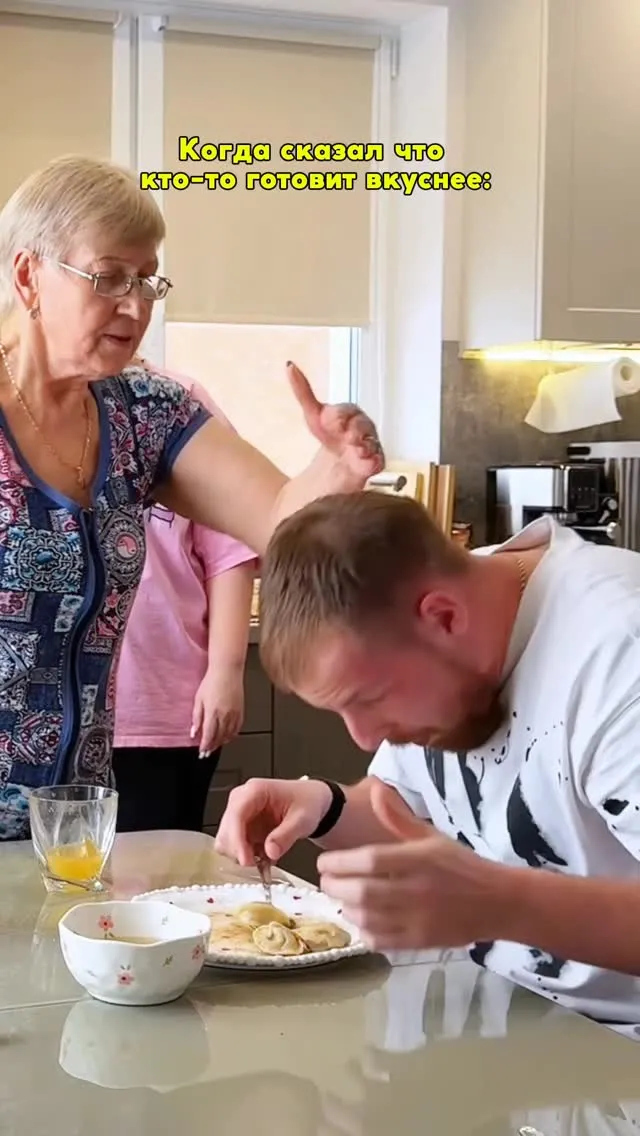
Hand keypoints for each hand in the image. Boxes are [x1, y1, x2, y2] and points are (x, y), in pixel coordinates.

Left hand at [191, 666, 243, 755]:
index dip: (205, 746)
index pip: (209, 735)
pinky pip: (237, 728)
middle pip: (219, 737)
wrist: (227, 671)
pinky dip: (232, 735)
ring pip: (229, 735)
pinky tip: (227, 737)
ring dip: (222, 742)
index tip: (201, 752)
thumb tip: (194, 732)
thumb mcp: (198, 699)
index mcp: (212, 713)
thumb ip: (196, 717)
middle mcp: (225, 715)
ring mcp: (234, 714)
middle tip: (207, 752)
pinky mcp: (241, 711)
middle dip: (212, 747)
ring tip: (216, 746)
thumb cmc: (211, 682)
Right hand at [215, 777, 331, 866]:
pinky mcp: (243, 829)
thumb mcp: (303, 819)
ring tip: (264, 859)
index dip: (237, 839)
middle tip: (256, 864)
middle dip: (239, 851)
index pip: (236, 814)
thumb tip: (270, 851)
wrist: (312, 802)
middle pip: (226, 830)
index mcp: (255, 791)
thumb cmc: (307, 801)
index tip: (245, 859)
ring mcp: (241, 816)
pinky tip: (264, 857)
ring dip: (242, 855)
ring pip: (227, 842)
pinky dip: (247, 856)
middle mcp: (242, 801)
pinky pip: (235, 848)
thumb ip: (286, 835)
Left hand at [288, 362, 384, 489]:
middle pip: (363, 425)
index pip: (347, 410)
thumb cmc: (329, 436)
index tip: (327, 421)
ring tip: (354, 448)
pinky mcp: (375, 463)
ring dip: (363, 445)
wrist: (335, 464)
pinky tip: (361, 460)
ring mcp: (371, 445)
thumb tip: (290, 366)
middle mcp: (364, 427)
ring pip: (372, 443)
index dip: (339, 415)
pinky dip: (371, 461)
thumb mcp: (313, 415)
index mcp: (351, 413)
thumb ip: (303, 391)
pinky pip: (377, 461)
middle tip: (345, 436)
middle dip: (354, 429)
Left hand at [317, 779, 511, 950]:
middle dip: (335, 886)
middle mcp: (417, 889)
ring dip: (347, 908)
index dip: (340, 862)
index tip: (324, 862)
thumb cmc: (462, 865)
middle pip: (363, 892)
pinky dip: (364, 932)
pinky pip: (382, 941)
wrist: (499, 902)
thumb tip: (375, 790)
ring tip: (342, 898)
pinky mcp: (421, 942)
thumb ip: (398, 817)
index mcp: (419, 859)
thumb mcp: (432, 836)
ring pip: (368, 918)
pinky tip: (361, 922)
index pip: (370, 860)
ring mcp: (418, 919)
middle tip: (325, 881)